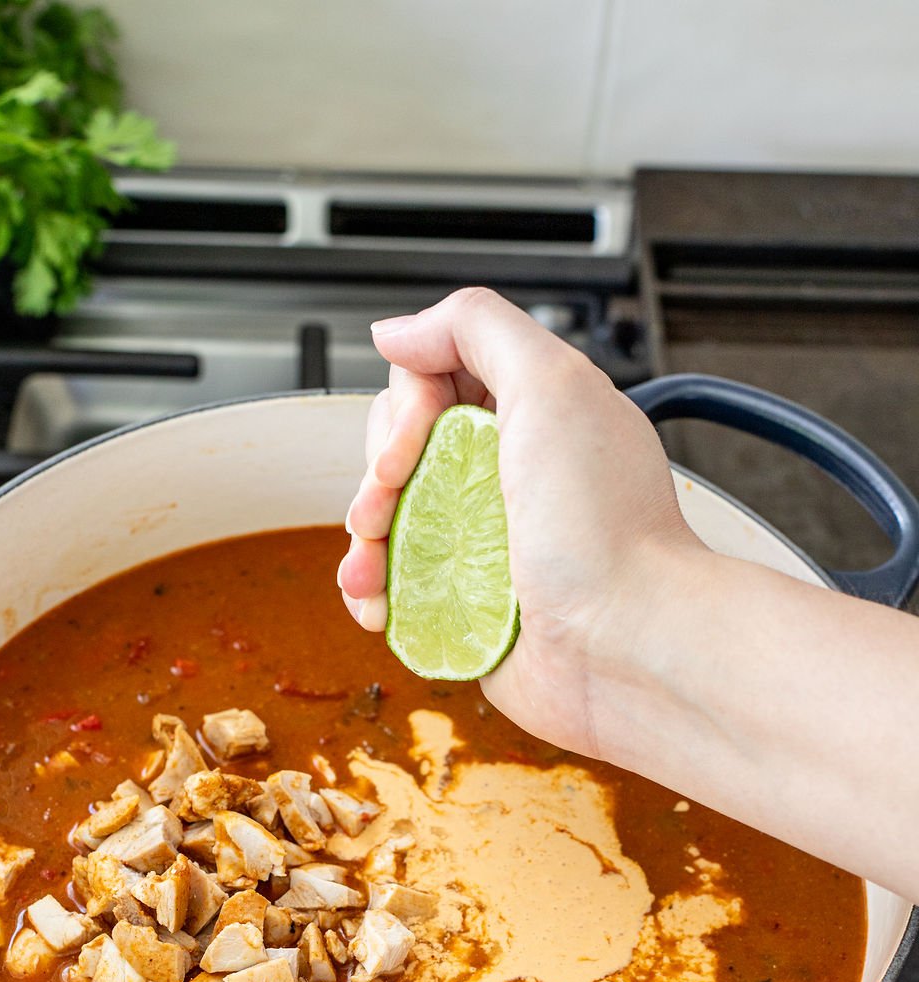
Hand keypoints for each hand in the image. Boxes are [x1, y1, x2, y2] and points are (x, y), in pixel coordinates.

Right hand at [337, 287, 707, 757]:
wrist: (624, 646)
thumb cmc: (605, 529)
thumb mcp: (554, 386)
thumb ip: (476, 328)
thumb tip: (396, 331)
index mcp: (530, 414)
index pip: (432, 379)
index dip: (407, 409)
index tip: (414, 445)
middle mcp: (505, 473)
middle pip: (399, 446)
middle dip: (377, 475)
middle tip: (387, 505)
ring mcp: (482, 541)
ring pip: (388, 516)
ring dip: (363, 537)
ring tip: (372, 567)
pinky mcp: (464, 602)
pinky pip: (396, 583)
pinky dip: (373, 589)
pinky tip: (378, 601)